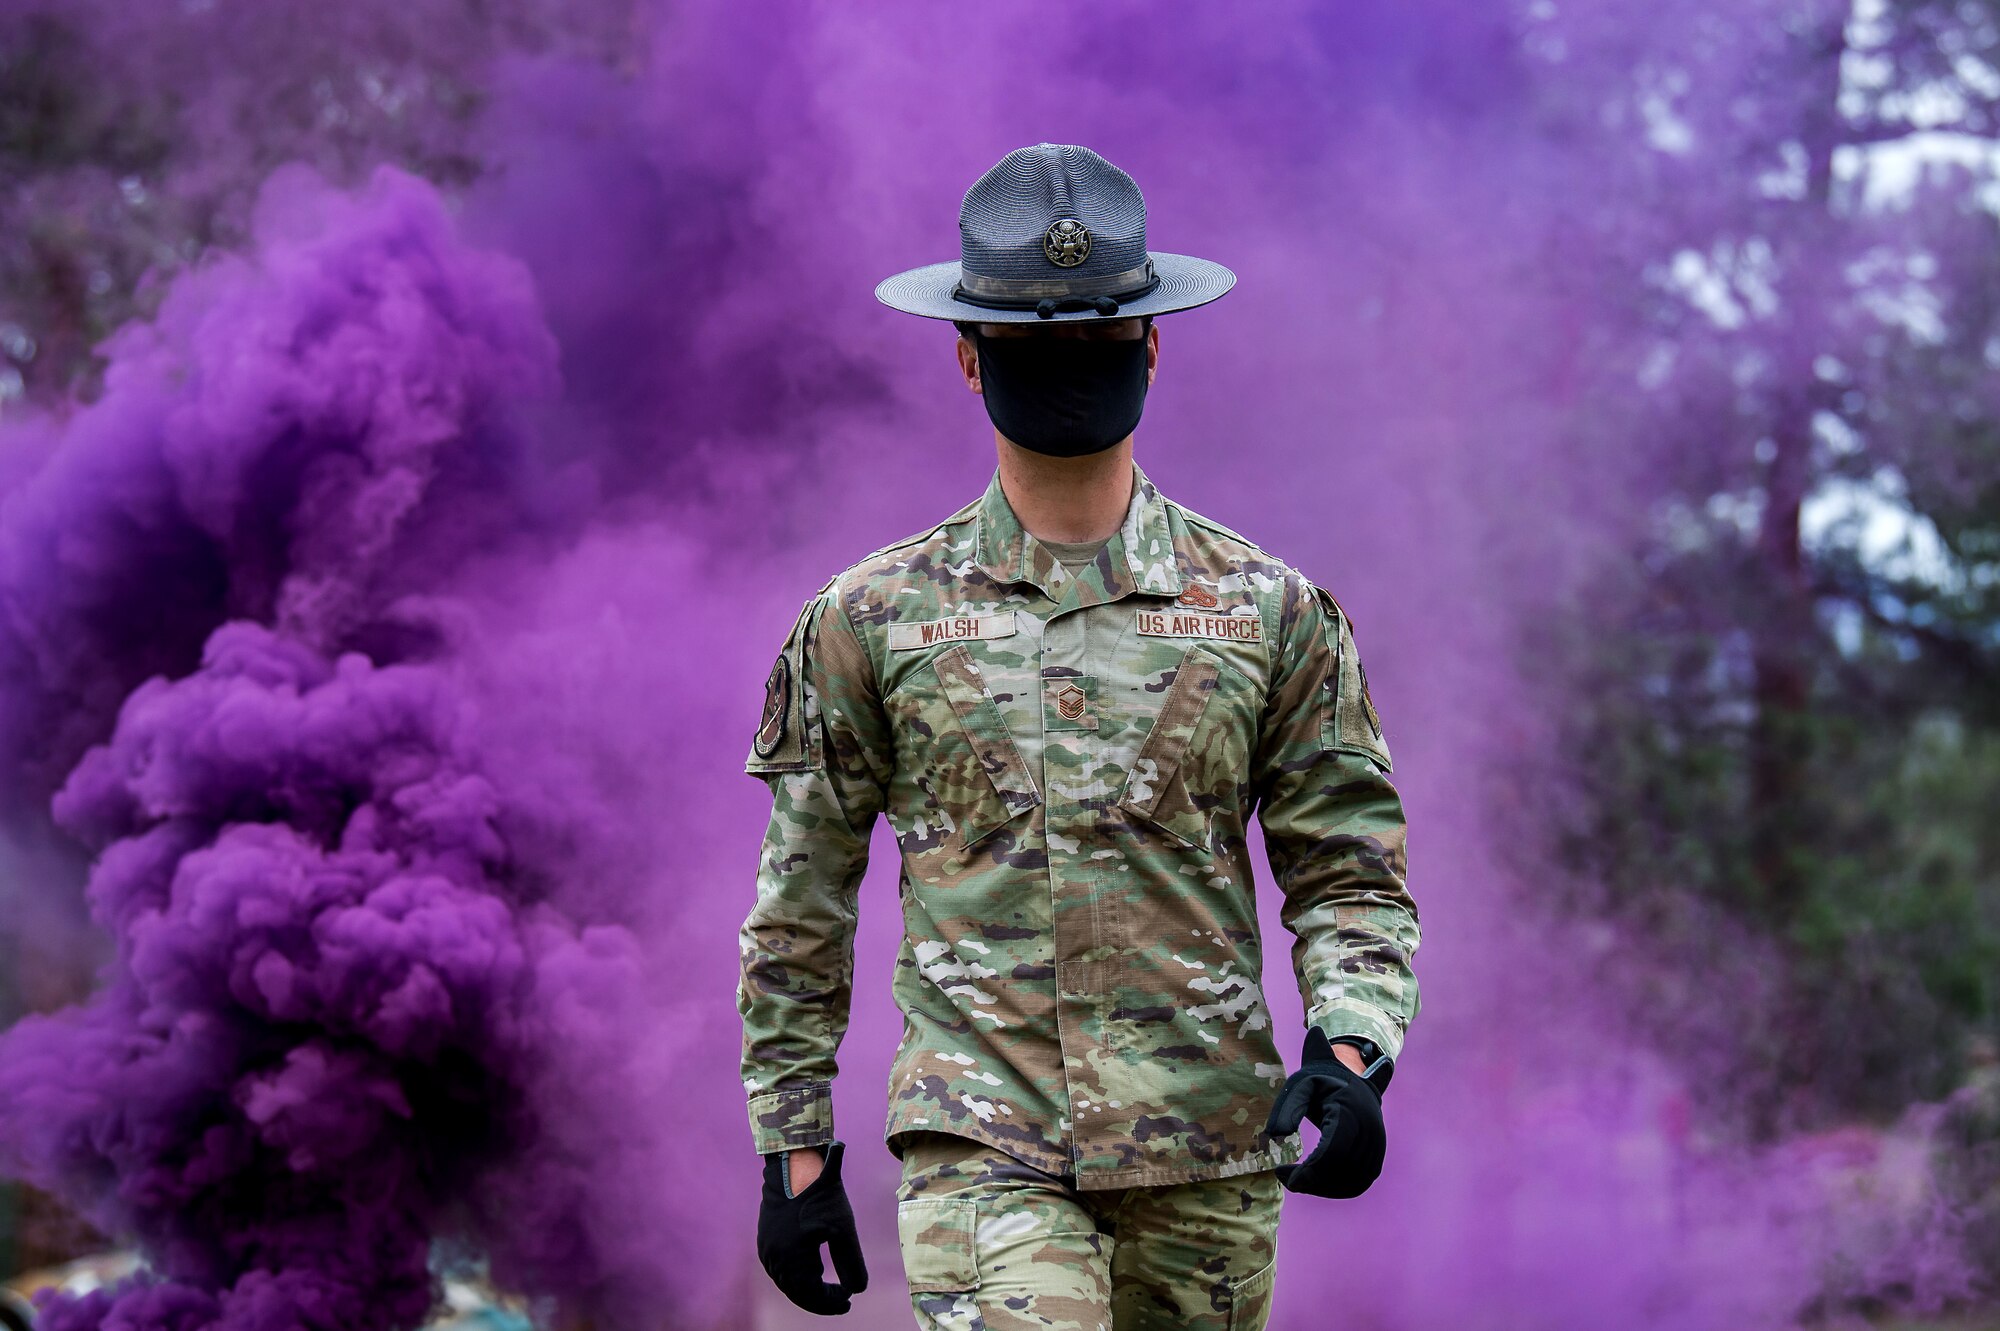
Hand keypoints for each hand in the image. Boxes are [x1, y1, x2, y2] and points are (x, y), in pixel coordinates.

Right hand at [756, 1138, 868, 1313]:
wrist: (794, 1167)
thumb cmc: (822, 1195)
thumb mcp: (844, 1227)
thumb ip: (852, 1261)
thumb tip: (859, 1290)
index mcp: (792, 1256)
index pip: (811, 1293)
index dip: (830, 1301)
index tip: (849, 1298)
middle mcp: (774, 1257)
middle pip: (797, 1292)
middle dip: (821, 1301)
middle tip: (843, 1303)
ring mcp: (766, 1250)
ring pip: (787, 1284)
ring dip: (808, 1291)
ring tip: (830, 1292)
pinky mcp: (764, 1243)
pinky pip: (780, 1271)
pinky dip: (796, 1279)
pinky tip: (813, 1277)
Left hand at [1264, 1027, 1386, 1197]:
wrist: (1352, 1081)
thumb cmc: (1321, 1083)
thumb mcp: (1300, 1085)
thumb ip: (1287, 1107)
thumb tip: (1275, 1134)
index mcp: (1351, 1112)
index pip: (1334, 1153)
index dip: (1308, 1171)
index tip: (1281, 1173)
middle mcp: (1370, 1132)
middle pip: (1341, 1171)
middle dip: (1310, 1182)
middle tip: (1284, 1176)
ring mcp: (1377, 1148)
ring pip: (1351, 1184)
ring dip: (1321, 1189)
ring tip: (1297, 1179)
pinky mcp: (1376, 1159)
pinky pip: (1358, 1185)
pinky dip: (1334, 1190)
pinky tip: (1313, 1182)